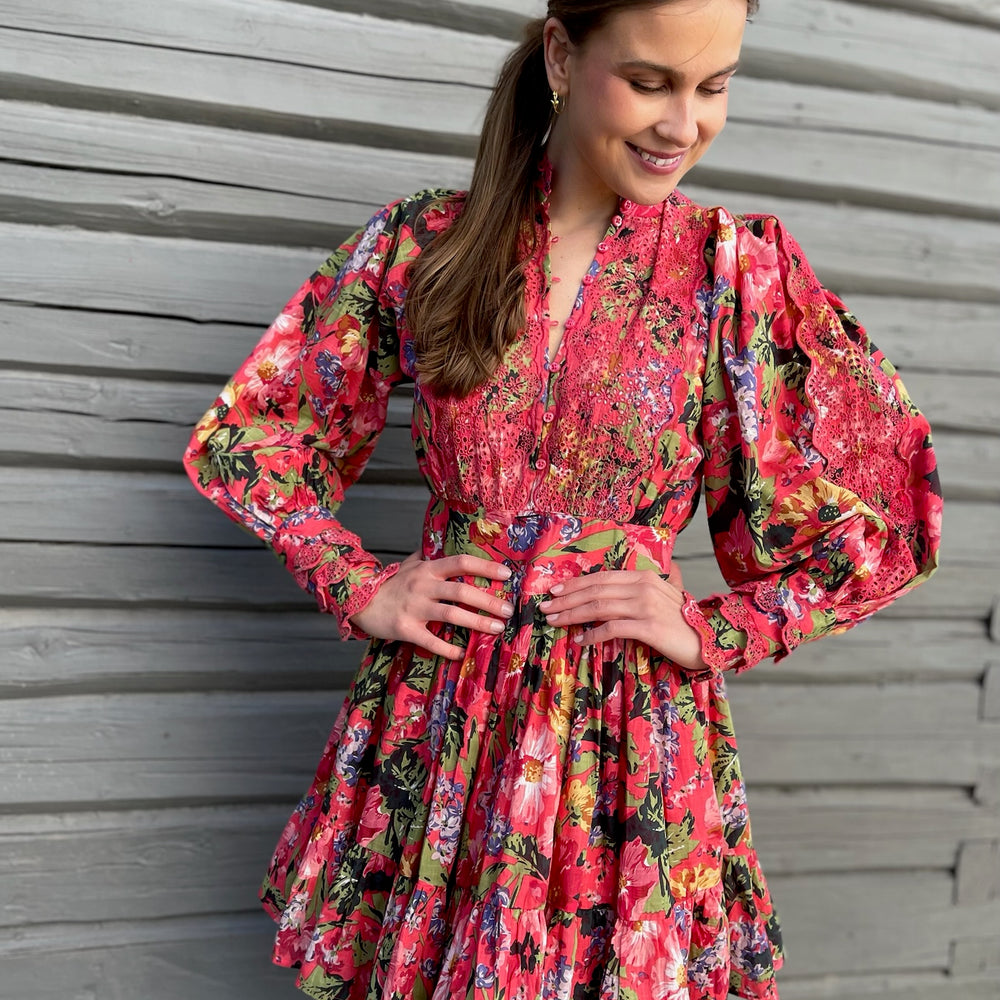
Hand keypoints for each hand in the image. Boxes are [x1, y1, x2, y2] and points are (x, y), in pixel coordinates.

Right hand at [349, 551, 514, 658]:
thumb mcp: (409, 564)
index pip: (461, 563)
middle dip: (488, 600)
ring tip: (497, 629)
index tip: (507, 574)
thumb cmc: (390, 584)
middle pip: (461, 591)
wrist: (359, 601)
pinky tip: (462, 653)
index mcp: (428, 569)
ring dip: (477, 623)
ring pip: (452, 615)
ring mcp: (414, 608)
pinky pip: (431, 641)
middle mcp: (423, 586)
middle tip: (508, 610)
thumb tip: (444, 542)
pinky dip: (448, 648)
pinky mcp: (405, 629)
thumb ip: (429, 555)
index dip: (485, 566)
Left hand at [537, 565, 707, 672]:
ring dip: (573, 615)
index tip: (555, 592)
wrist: (710, 641)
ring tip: (555, 622)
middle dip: (567, 599)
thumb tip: (634, 579)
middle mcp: (644, 587)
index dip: (575, 584)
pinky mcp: (649, 628)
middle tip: (545, 608)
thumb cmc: (684, 622)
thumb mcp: (666, 595)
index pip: (602, 578)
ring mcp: (646, 606)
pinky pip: (613, 629)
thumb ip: (649, 585)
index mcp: (645, 577)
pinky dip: (593, 635)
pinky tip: (580, 641)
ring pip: (599, 607)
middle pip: (596, 591)